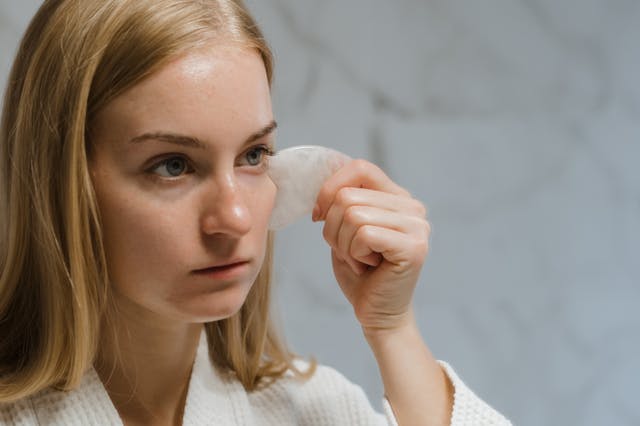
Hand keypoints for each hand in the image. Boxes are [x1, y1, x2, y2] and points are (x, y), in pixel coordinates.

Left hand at [313, 159, 430, 333]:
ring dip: (343, 245)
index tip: (319, 216)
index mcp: (397, 197)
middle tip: (349, 252)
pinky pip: (364, 234)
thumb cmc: (360, 272)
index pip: (359, 168)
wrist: (377, 314)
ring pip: (353, 215)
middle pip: (348, 196)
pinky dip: (354, 254)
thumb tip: (324, 182)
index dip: (330, 188)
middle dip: (333, 229)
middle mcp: (412, 207)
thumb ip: (342, 201)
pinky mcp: (414, 247)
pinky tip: (369, 267)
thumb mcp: (344, 228)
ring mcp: (417, 226)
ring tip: (360, 261)